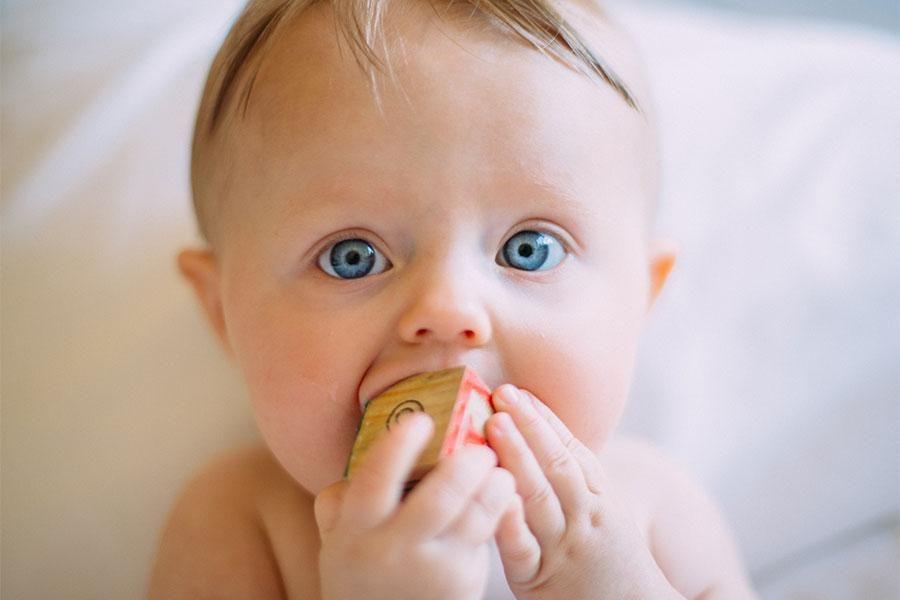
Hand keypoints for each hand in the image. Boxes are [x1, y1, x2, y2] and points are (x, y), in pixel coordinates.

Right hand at [314, 412, 516, 599]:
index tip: (421, 420)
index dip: (400, 447)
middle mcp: (394, 550)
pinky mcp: (463, 581)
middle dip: (465, 466)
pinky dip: (500, 509)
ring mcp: (433, 569)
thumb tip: (358, 456)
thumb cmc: (362, 573)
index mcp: (356, 530)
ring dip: (494, 486)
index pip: (375, 480)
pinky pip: (486, 536)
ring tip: (500, 468)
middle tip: (479, 446)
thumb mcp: (338, 540)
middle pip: (439, 499)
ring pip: (474, 518)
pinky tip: (505, 492)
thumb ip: (341, 502)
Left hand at [486, 385, 681, 598]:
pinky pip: (523, 548)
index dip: (545, 419)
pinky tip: (497, 494)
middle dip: (529, 426)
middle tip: (503, 393)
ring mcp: (562, 548)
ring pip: (540, 497)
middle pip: (557, 465)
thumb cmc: (609, 561)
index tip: (521, 391)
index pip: (572, 451)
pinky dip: (511, 521)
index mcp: (599, 499)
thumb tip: (541, 435)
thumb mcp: (604, 515)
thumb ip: (575, 481)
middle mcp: (584, 518)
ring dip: (517, 456)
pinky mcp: (539, 580)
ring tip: (495, 424)